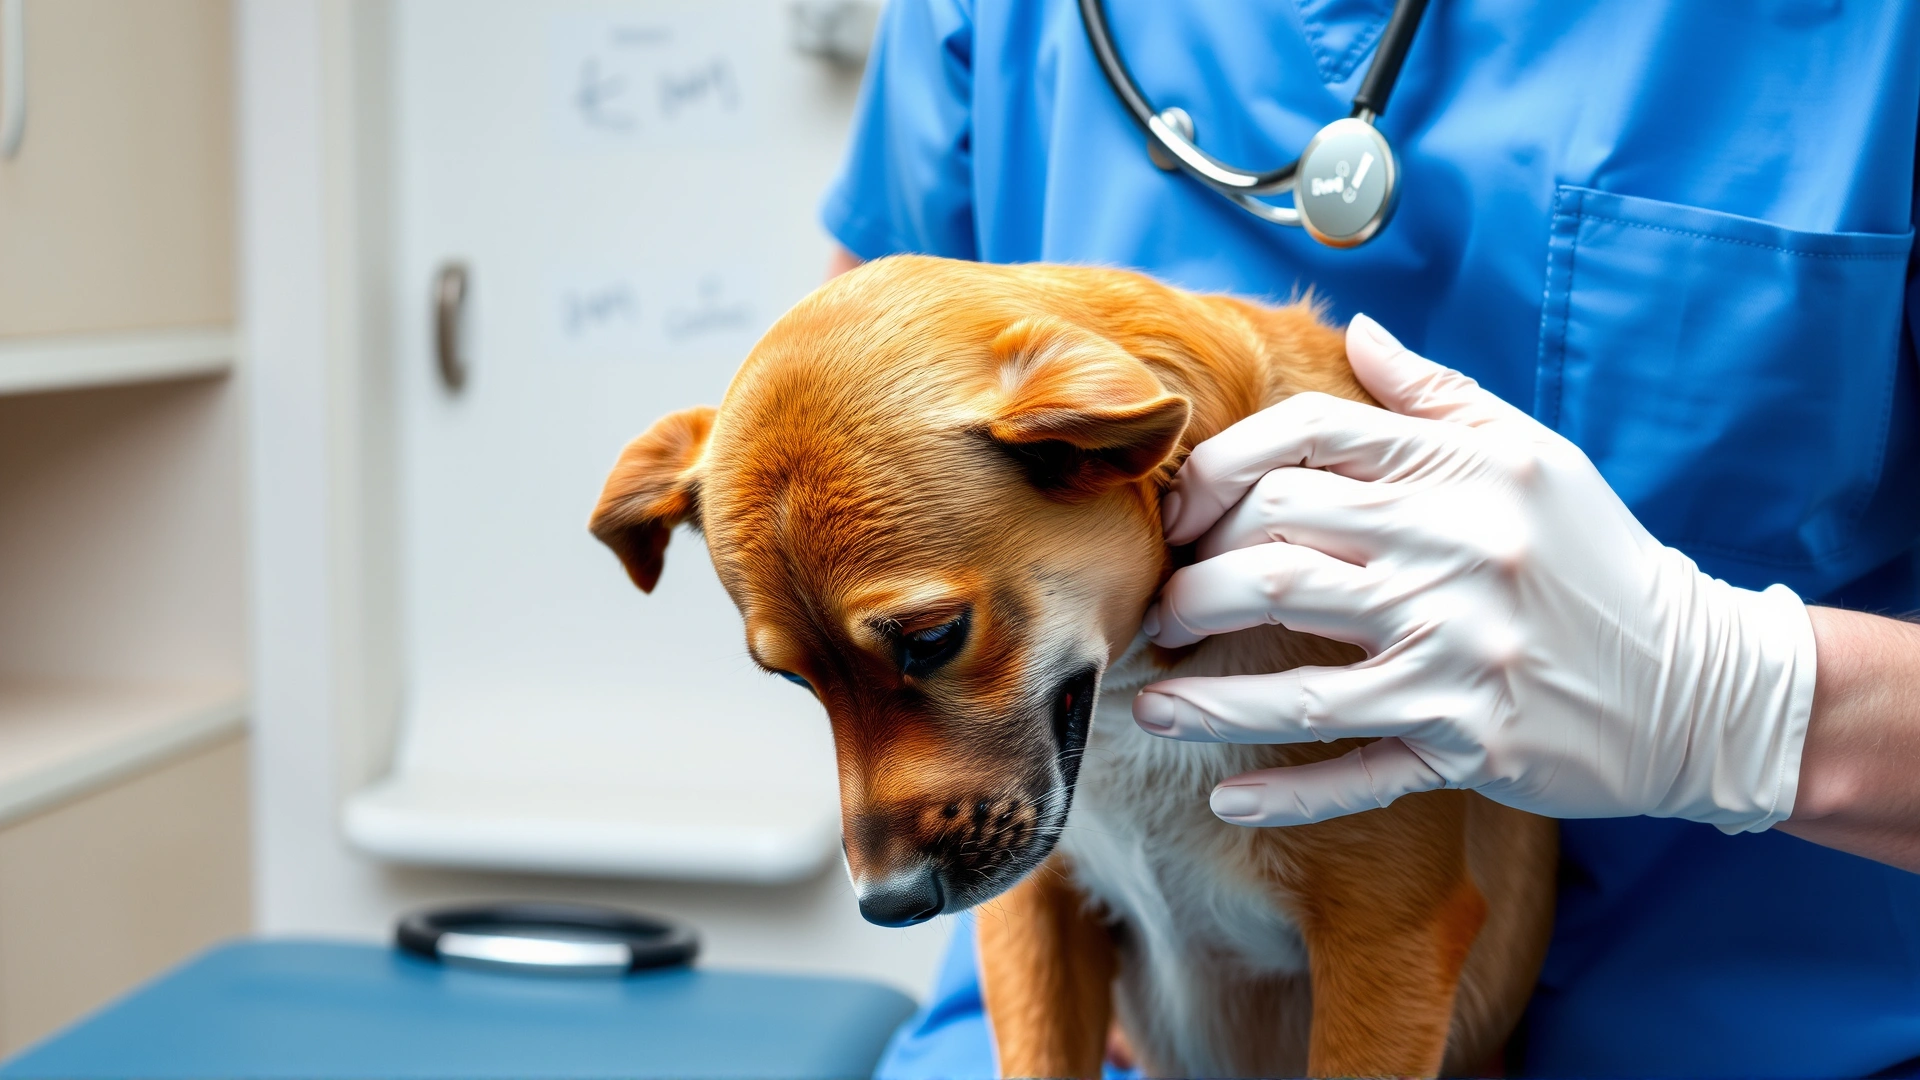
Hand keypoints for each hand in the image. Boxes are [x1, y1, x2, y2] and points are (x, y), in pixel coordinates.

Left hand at [1133, 315, 1816, 832]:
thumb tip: (1356, 331)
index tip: (1178, 514)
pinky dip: (1285, 793)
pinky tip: (1222, 798)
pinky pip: (1355, 772)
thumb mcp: (1529, 456)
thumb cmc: (1592, 557)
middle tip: (1161, 609)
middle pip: (1274, 556)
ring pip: (1294, 678)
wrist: (1698, 682)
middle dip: (1192, 583)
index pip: (1301, 443)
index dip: (1214, 474)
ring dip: (1203, 696)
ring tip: (1148, 702)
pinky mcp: (1470, 745)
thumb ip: (1433, 396)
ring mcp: (1460, 659)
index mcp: (1461, 473)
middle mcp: (1456, 558)